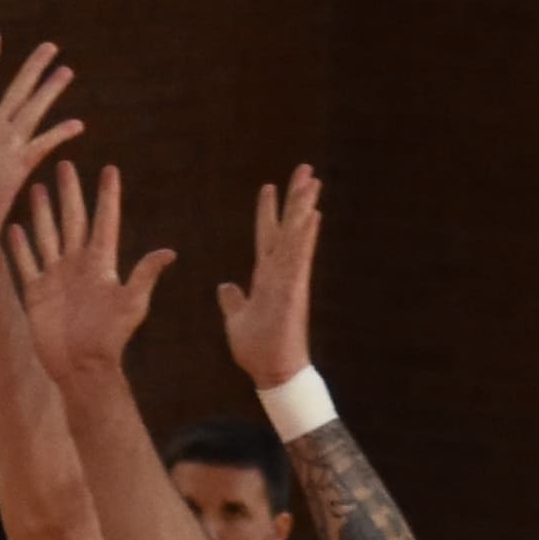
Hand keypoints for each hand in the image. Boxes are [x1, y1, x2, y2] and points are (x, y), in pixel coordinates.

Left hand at [0, 32, 80, 255]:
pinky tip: (76, 124)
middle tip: (50, 44)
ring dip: (49, 91)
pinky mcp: (18, 167)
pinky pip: (42, 145)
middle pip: (16, 91)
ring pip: (32, 111)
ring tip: (67, 69)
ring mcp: (7, 149)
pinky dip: (58, 134)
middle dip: (32, 68)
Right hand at [8, 164, 177, 395]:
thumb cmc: (110, 337)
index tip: (110, 169)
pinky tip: (14, 227)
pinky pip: (26, 263)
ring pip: (47, 235)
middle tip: (65, 165)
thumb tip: (169, 252)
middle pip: (73, 220)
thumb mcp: (131, 304)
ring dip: (43, 212)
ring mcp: (55, 277)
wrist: (80, 366)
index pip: (105, 221)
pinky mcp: (36, 292)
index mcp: (101, 263)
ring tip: (38, 187)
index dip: (108, 196)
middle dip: (69, 193)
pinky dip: (19, 246)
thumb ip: (144, 276)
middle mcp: (77, 264)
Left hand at [217, 166, 324, 392]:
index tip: (269, 186)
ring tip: (313, 181)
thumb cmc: (258, 348)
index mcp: (266, 276)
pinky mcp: (294, 290)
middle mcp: (281, 272)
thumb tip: (225, 286)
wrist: (271, 371)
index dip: (267, 212)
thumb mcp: (237, 318)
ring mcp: (290, 279)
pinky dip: (305, 237)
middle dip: (295, 198)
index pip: (266, 235)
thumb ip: (233, 300)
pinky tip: (313, 215)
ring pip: (298, 236)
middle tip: (305, 169)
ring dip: (305, 208)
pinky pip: (300, 258)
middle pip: (288, 226)